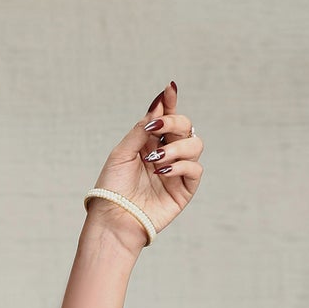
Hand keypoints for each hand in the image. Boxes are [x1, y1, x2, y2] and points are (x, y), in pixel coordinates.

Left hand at [91, 80, 203, 244]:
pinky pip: (195, 169)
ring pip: (195, 145)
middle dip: (173, 122)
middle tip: (156, 129)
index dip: (169, 102)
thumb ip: (141, 129)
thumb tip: (158, 105)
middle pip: (185, 126)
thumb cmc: (113, 187)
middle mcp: (166, 153)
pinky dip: (180, 166)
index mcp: (150, 143)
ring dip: (176, 147)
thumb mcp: (122, 152)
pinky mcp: (184, 190)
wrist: (114, 218)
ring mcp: (177, 171)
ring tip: (156, 160)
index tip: (169, 89)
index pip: (165, 118)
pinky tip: (162, 172)